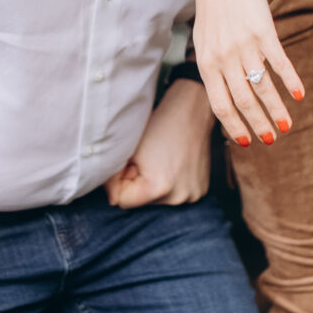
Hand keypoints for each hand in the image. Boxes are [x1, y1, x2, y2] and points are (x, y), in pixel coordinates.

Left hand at [106, 80, 214, 208]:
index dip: (119, 182)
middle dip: (137, 184)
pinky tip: (173, 164)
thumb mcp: (128, 151)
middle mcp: (178, 198)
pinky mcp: (201, 190)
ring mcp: (192, 196)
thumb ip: (114, 178)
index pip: (123, 201)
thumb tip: (112, 200)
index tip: (127, 164)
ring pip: (158, 199)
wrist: (191, 110)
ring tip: (160, 160)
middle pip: (142, 202)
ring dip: (153, 185)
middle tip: (145, 159)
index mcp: (157, 188)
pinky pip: (175, 194)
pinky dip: (170, 183)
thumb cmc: (157, 126)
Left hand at [192, 0, 304, 144]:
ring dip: (277, 110)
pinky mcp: (263, 32)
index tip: (247, 142)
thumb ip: (214, 68)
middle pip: (243, 101)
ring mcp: (244, 46)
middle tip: (272, 140)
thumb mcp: (205, 40)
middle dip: (258, 125)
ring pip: (262, 88)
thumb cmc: (213, 8)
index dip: (234, 126)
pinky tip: (299, 95)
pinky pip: (279, 64)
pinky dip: (291, 82)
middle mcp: (224, 58)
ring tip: (287, 126)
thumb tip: (223, 95)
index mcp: (207, 63)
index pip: (220, 105)